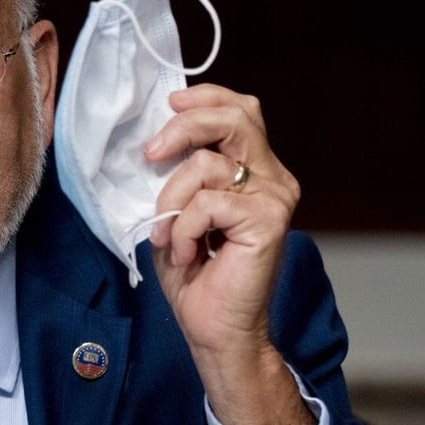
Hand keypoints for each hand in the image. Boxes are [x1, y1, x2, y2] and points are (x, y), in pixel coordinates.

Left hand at [144, 83, 314, 424]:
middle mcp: (273, 177)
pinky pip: (207, 202)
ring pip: (206, 163)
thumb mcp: (178, 209)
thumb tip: (153, 140)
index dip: (205, 98)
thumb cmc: (194, 272)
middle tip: (150, 155)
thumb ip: (178, 172)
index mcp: (256, 169)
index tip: (169, 105)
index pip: (240, 109)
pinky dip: (182, 228)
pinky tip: (185, 253)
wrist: (215, 327)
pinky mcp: (268, 220)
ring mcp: (275, 197)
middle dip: (183, 127)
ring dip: (171, 200)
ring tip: (168, 235)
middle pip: (235, 116)